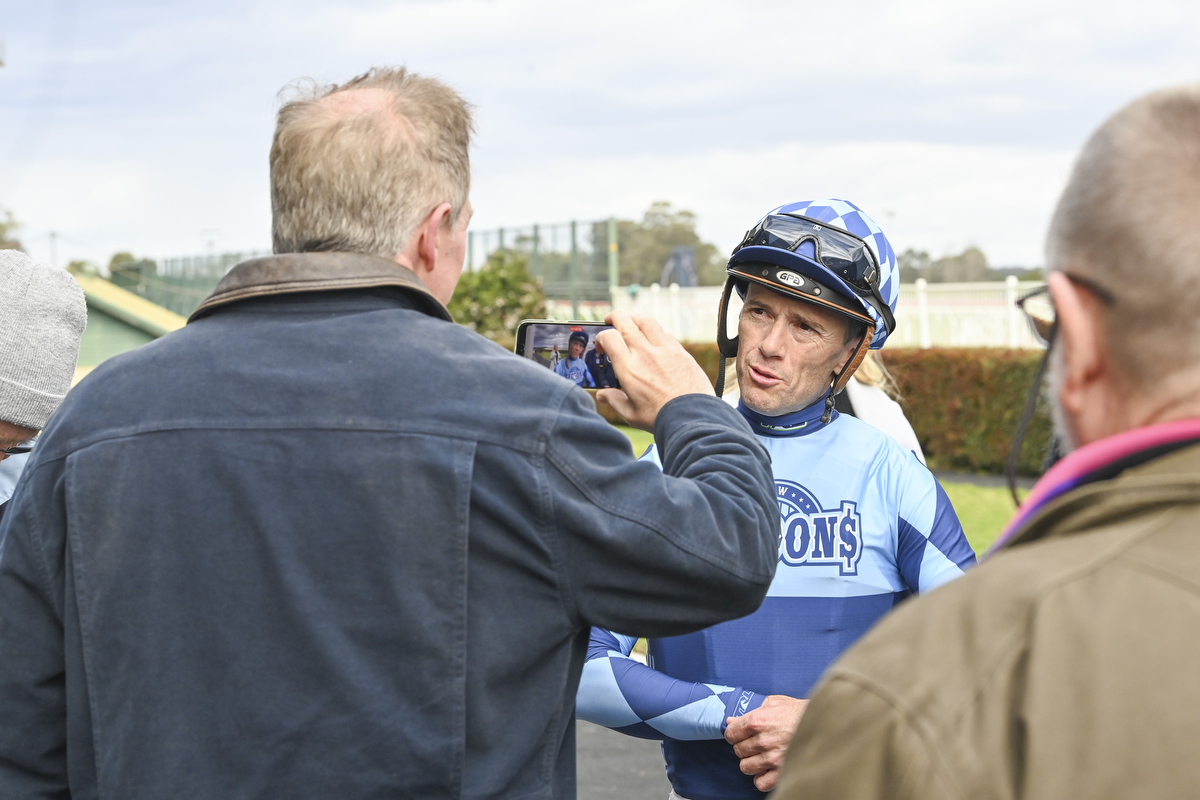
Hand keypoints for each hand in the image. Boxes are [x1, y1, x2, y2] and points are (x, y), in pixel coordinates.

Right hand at [595, 311, 714, 430]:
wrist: (692, 416)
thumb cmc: (661, 417)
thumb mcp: (631, 414)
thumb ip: (614, 401)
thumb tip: (602, 395)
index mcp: (628, 368)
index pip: (609, 337)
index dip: (601, 337)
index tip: (601, 345)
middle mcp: (644, 353)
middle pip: (625, 321)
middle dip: (614, 317)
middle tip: (610, 320)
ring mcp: (664, 349)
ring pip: (646, 321)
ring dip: (634, 318)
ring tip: (631, 321)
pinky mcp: (680, 350)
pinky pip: (664, 332)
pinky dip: (654, 330)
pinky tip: (653, 338)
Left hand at [723, 694, 808, 791]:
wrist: (824, 723)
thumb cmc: (800, 711)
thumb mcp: (774, 702)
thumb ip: (751, 711)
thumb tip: (731, 720)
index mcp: (758, 721)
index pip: (730, 733)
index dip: (733, 734)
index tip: (739, 734)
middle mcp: (762, 740)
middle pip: (738, 750)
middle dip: (743, 747)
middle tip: (754, 743)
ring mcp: (772, 758)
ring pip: (746, 767)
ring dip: (751, 762)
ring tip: (761, 756)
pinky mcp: (782, 771)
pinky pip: (760, 782)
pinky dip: (761, 778)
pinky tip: (767, 769)